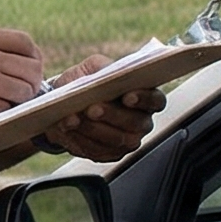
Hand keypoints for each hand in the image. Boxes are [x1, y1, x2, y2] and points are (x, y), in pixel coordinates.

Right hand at [0, 27, 43, 138]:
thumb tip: (17, 59)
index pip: (24, 42)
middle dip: (31, 80)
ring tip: (3, 100)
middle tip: (24, 88)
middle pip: (32, 68)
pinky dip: (3, 112)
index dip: (33, 56)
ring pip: (25, 91)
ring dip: (19, 99)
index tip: (31, 65)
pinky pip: (9, 109)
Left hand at [39, 54, 165, 161]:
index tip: (127, 96)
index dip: (144, 99)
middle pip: (134, 123)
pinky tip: (66, 128)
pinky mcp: (107, 154)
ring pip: (114, 139)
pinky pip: (95, 150)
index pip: (155, 100)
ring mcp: (126, 141)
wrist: (64, 102)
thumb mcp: (93, 67)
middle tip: (92, 108)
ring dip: (91, 129)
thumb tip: (104, 73)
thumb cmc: (86, 82)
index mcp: (145, 97)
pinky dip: (78, 139)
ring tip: (72, 118)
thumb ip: (102, 67)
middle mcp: (141, 122)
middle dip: (112, 115)